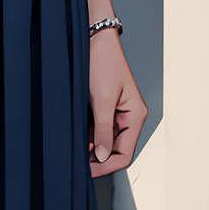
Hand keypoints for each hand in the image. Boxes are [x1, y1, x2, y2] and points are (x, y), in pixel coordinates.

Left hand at [88, 28, 147, 177]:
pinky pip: (97, 128)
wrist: (93, 38)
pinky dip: (87, 134)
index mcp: (135, 116)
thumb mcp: (102, 99)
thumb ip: (102, 130)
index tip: (87, 171)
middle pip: (115, 149)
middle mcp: (129, 117)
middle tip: (77, 161)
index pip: (125, 153)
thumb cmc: (103, 62)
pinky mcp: (104, 107)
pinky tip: (75, 135)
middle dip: (97, 157)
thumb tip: (101, 155)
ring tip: (73, 147)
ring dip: (90, 146)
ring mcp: (116, 112)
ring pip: (104, 140)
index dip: (106, 165)